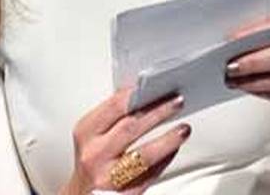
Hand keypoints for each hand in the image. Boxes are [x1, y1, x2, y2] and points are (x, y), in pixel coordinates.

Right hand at [59, 88, 189, 193]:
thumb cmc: (91, 161)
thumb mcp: (92, 134)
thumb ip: (113, 116)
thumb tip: (142, 94)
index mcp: (86, 133)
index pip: (114, 107)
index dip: (136, 95)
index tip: (154, 86)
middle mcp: (95, 154)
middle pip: (131, 127)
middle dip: (157, 112)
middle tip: (176, 102)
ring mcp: (110, 176)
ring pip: (144, 154)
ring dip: (168, 139)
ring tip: (183, 129)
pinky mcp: (126, 194)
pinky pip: (150, 175)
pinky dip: (165, 160)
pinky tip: (174, 149)